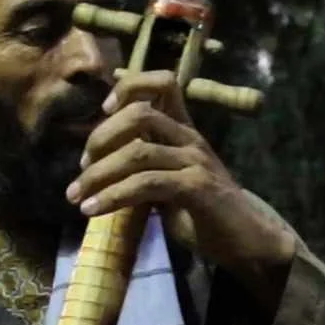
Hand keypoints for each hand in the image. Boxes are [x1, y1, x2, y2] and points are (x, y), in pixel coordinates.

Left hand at [67, 70, 295, 307]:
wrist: (248, 241)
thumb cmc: (208, 215)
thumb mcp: (170, 187)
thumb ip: (144, 170)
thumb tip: (102, 169)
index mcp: (185, 131)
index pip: (162, 83)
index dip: (129, 87)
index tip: (104, 110)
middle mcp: (191, 139)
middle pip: (139, 114)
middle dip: (100, 138)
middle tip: (81, 169)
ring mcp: (195, 162)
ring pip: (137, 152)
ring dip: (98, 175)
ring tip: (76, 197)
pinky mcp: (196, 188)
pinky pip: (146, 184)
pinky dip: (113, 196)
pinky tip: (93, 210)